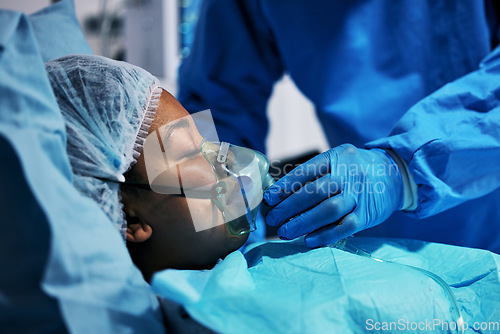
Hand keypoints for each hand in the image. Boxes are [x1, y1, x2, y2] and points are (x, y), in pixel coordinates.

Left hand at [263, 144, 402, 246]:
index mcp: (336, 157)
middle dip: (289, 207)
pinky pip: (344, 226)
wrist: (395, 174)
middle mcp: (348, 174)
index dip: (285, 186)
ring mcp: (359, 195)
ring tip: (285, 232)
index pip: (305, 172)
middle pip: (314, 192)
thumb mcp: (338, 160)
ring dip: (303, 223)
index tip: (269, 199)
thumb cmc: (356, 170)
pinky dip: (325, 235)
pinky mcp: (368, 214)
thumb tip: (280, 195)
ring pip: (328, 210)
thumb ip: (315, 174)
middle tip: (272, 219)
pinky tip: (308, 240)